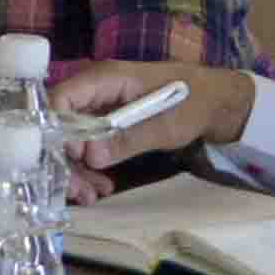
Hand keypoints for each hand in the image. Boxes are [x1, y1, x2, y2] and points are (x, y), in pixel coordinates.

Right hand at [53, 60, 254, 171]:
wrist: (217, 101)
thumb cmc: (194, 103)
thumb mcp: (165, 125)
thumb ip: (127, 139)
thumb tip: (90, 157)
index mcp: (106, 79)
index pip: (61, 98)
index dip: (57, 129)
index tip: (73, 159)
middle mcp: (94, 91)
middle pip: (61, 124)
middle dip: (65, 159)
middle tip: (79, 191)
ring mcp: (98, 106)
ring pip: (71, 139)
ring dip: (78, 169)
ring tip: (92, 195)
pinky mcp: (104, 122)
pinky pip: (86, 144)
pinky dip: (90, 166)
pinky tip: (100, 185)